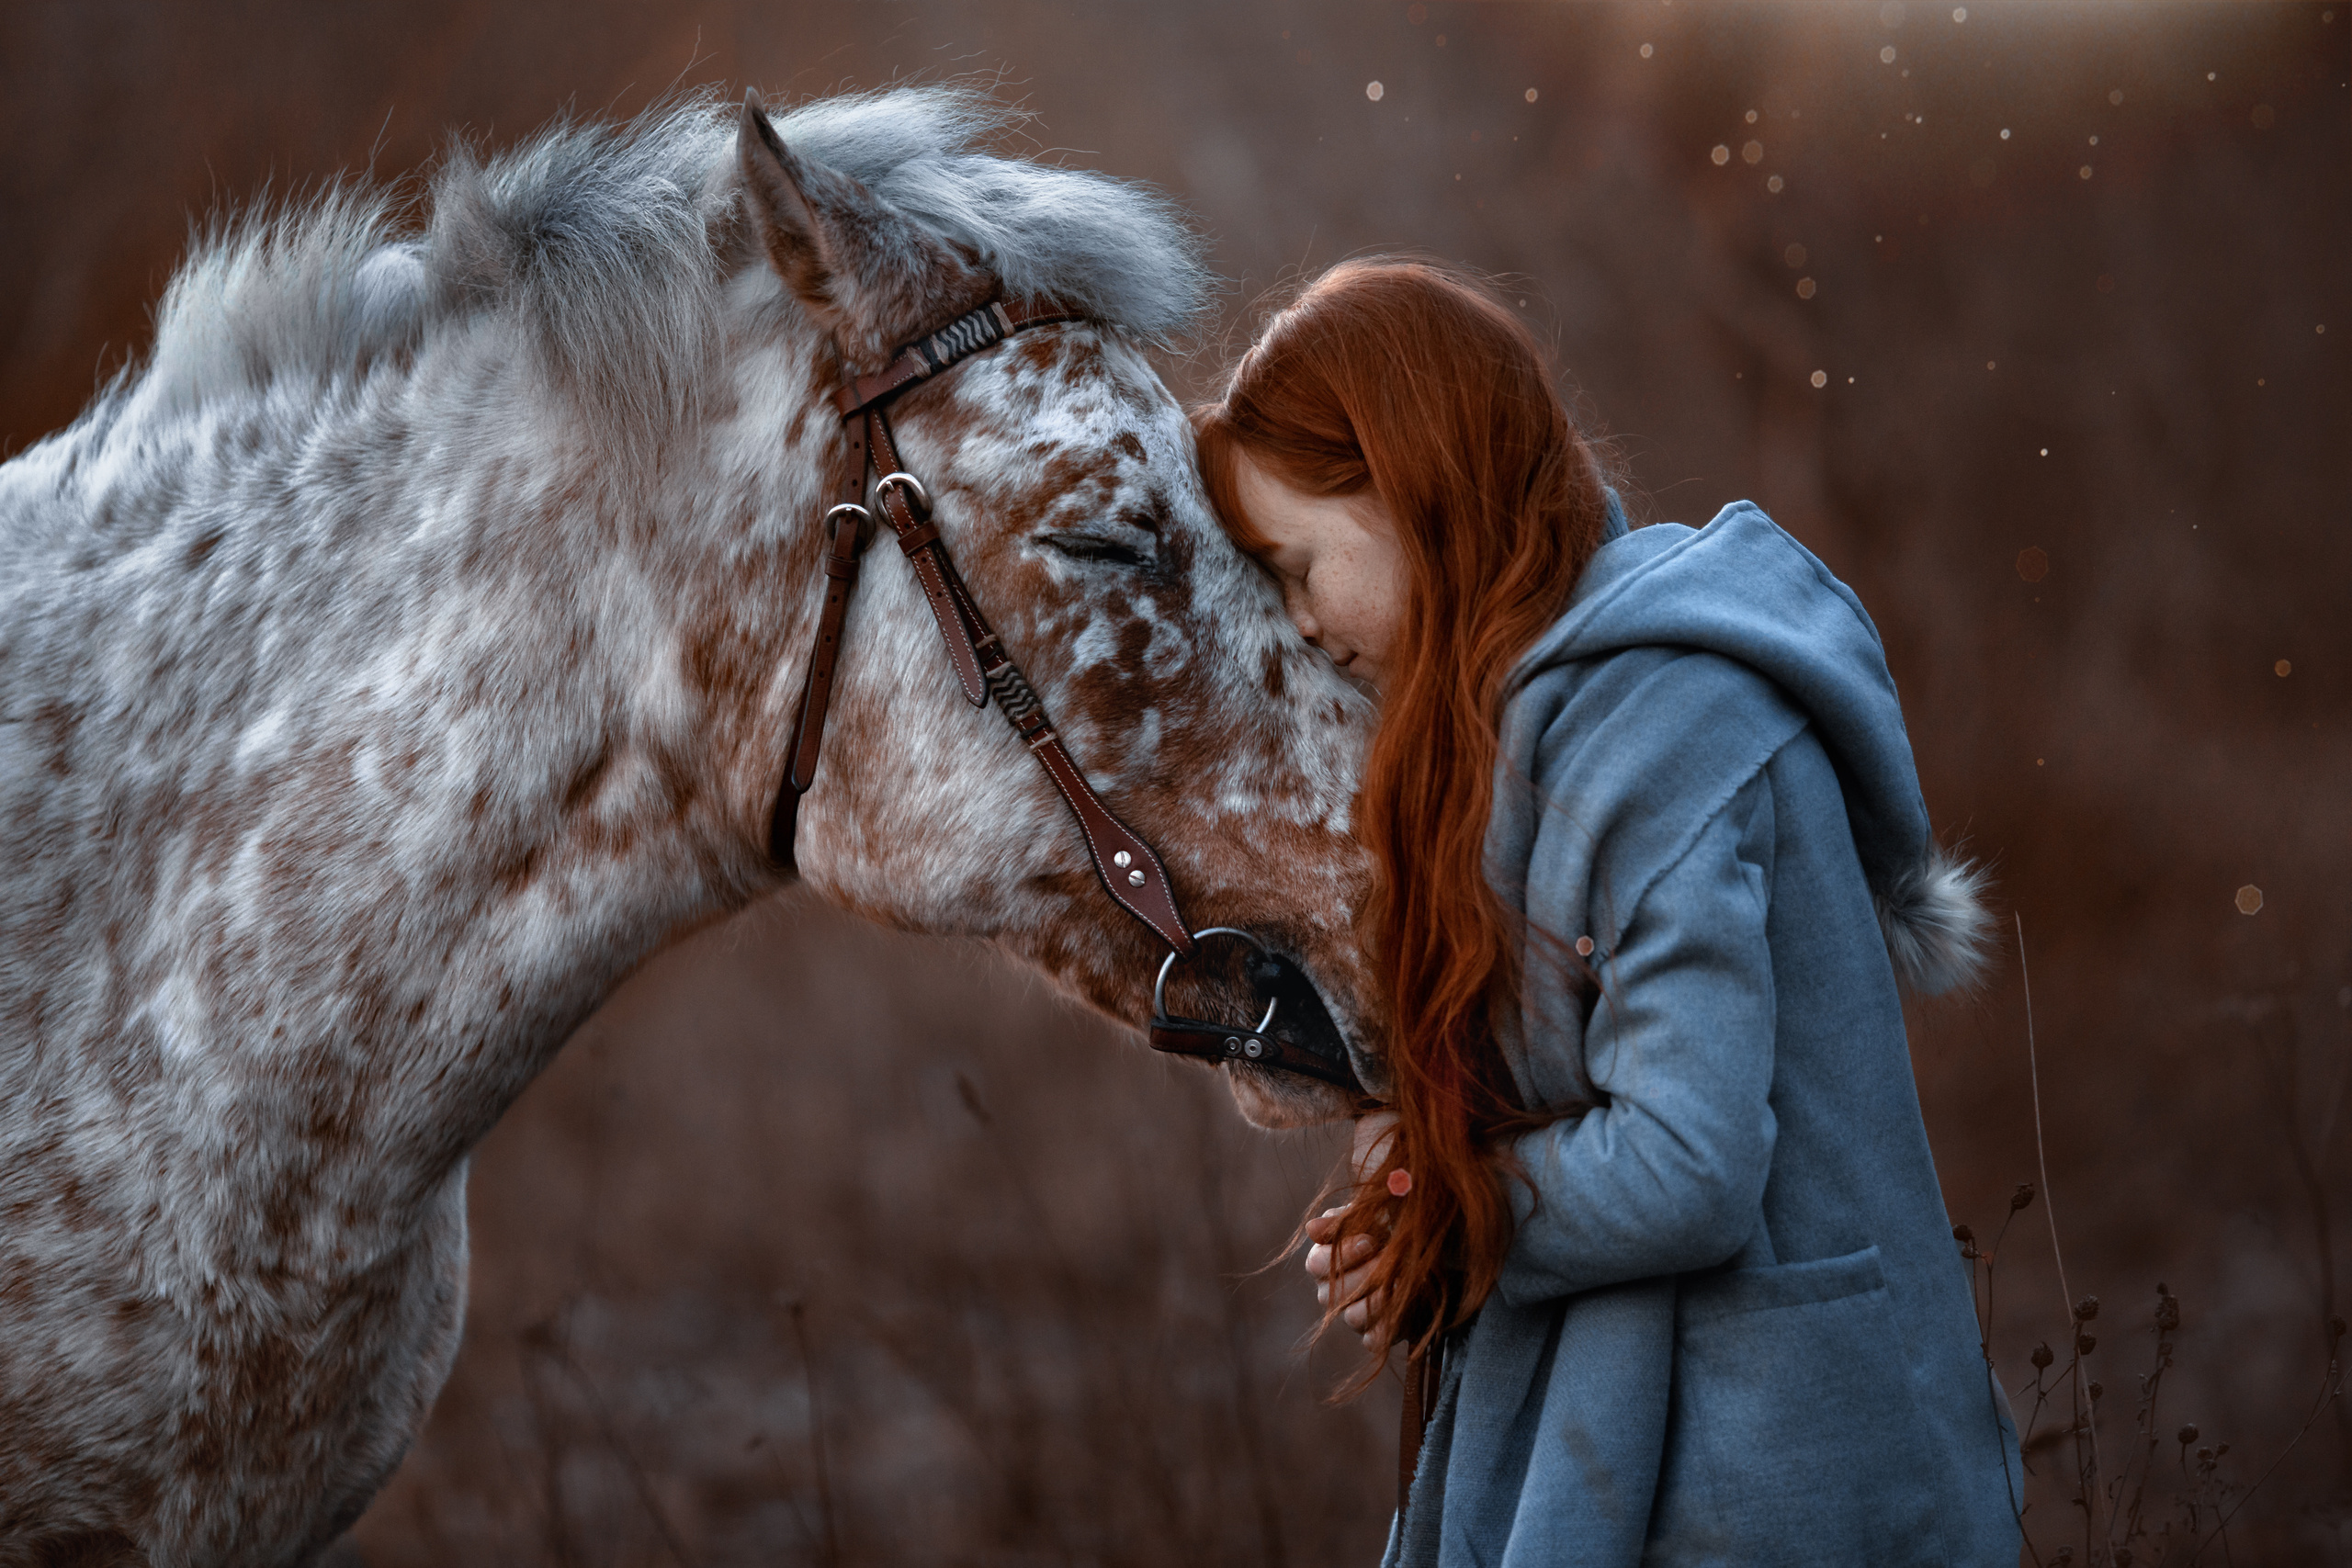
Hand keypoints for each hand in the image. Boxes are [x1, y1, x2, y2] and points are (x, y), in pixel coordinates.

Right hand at [1304, 1110, 1400, 1346]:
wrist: (1445, 1243)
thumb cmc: (1403, 1221)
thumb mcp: (1379, 1210)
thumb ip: (1347, 1218)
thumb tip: (1311, 1228)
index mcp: (1331, 1257)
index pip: (1318, 1264)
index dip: (1341, 1254)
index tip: (1371, 1239)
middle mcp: (1338, 1289)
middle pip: (1330, 1295)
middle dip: (1362, 1276)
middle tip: (1390, 1260)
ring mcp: (1357, 1313)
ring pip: (1351, 1318)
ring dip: (1377, 1300)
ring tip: (1403, 1283)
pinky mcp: (1381, 1332)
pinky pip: (1373, 1340)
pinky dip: (1388, 1326)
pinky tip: (1406, 1310)